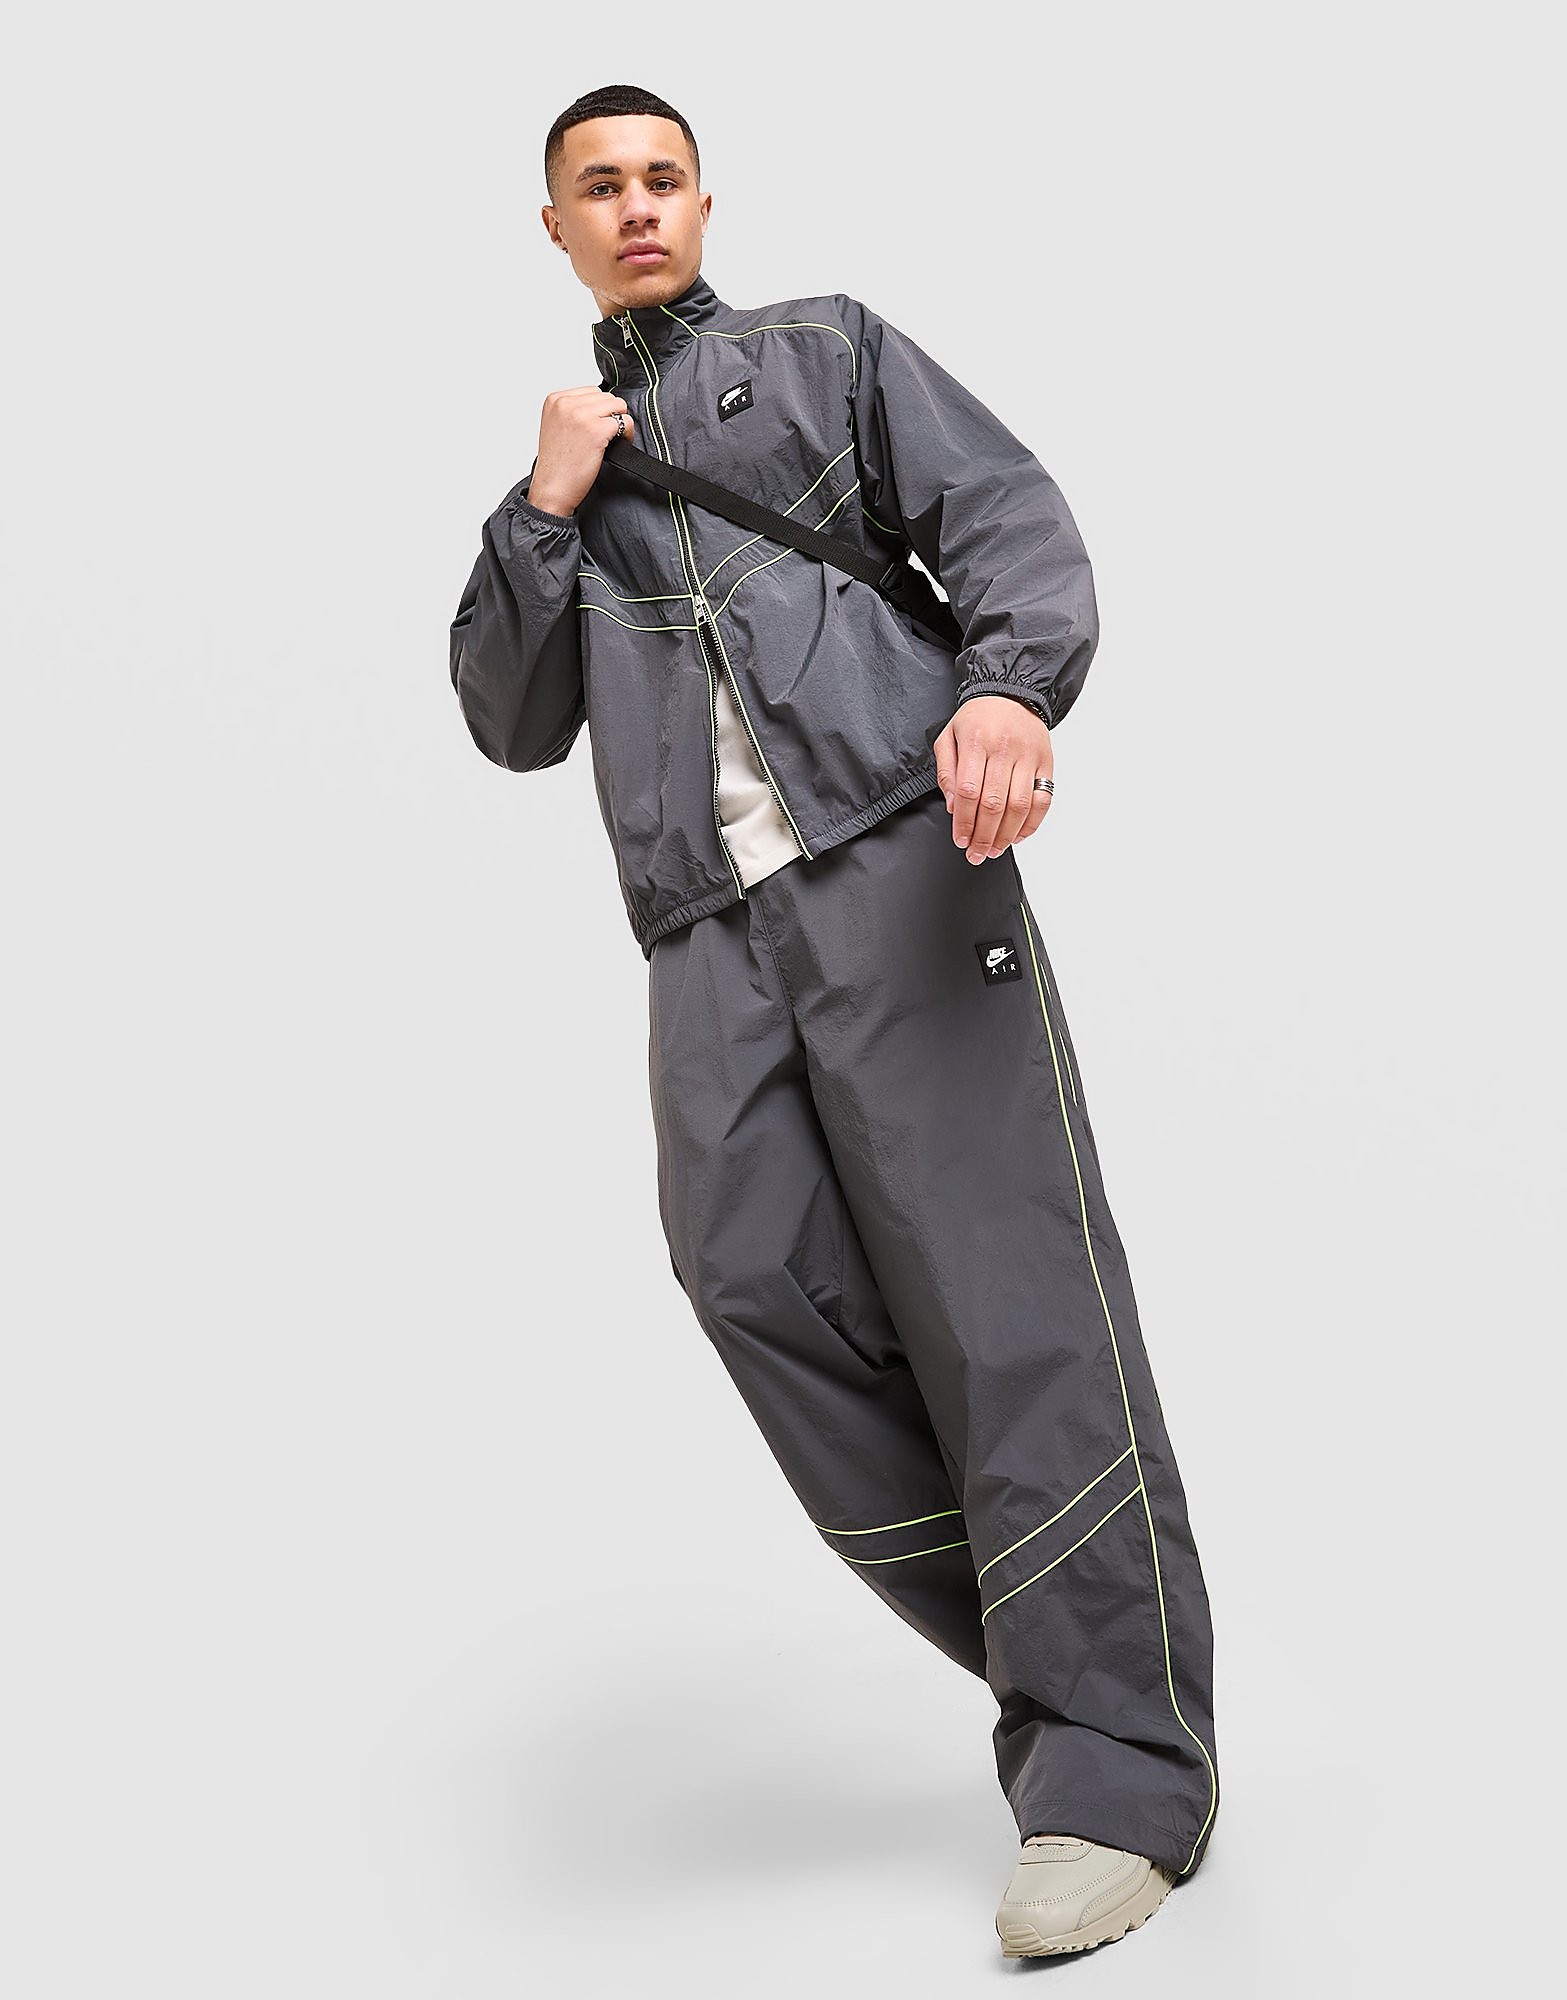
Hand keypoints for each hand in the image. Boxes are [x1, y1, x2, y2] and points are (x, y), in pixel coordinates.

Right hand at [526, 387, 636, 516]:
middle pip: (606, 397)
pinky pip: (625, 422)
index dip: (599, 410)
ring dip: (619, 423)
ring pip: (618, 405)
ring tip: (611, 440)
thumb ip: (573, 410)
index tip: (596, 427)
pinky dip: (627, 435)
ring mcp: (581, 415)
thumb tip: (603, 405)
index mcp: (555, 399)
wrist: (552, 489)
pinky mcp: (596, 430)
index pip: (591, 391)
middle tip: (606, 436)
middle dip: (610, 416)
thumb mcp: (556, 426)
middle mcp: (566, 403)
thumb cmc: (556, 465)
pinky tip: (617, 446)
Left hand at [933, 696, 1053, 862]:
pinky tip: (1018, 836)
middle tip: (976, 854)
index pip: (969, 791)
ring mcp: (1028, 756)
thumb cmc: (977, 719)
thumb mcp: (949, 737)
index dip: (964, 821)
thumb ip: (946, 771)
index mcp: (976, 741)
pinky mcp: (1046, 763)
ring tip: (995, 850)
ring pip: (1019, 805)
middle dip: (983, 836)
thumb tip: (952, 806)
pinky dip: (1032, 823)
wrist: (1011, 693)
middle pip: (994, 803)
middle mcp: (1004, 749)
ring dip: (1006, 835)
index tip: (960, 839)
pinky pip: (1043, 799)